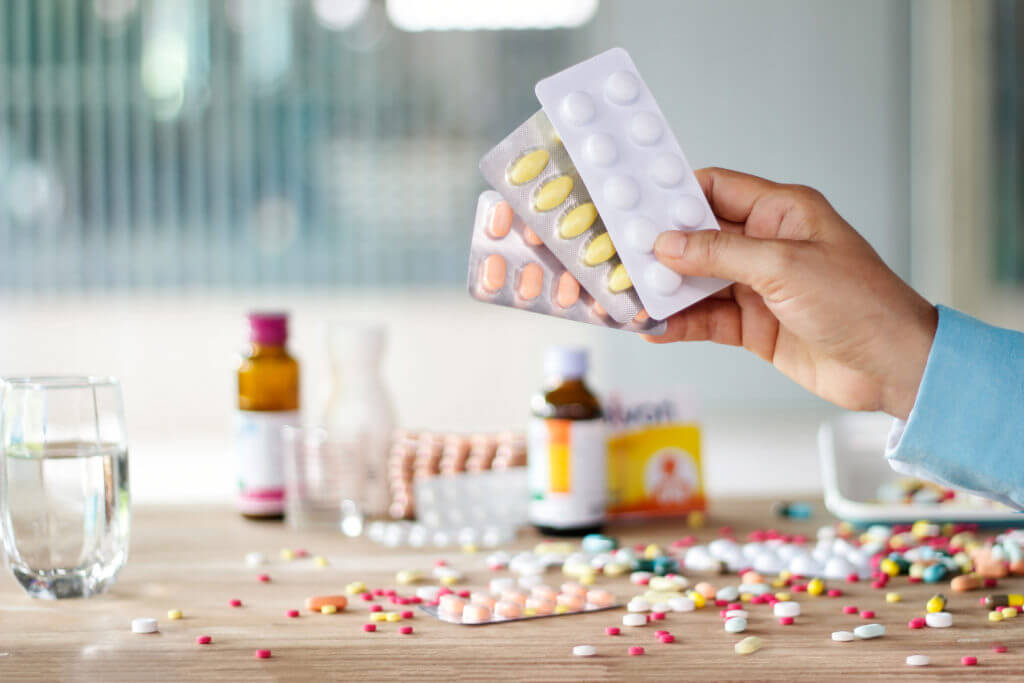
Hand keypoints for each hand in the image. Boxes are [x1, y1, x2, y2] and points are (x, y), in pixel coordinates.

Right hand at [645, 167, 937, 419]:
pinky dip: (679, 324)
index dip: (675, 195)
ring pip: (696, 283)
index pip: (716, 189)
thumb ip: (720, 254)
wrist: (891, 367)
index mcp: (781, 212)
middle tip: (615, 256)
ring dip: (663, 291)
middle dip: (658, 249)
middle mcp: (766, 245)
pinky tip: (653, 327)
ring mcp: (758, 287)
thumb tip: (667, 245)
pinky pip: (706, 320)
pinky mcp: (754, 326)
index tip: (633, 203)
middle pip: (697, 239)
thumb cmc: (859, 303)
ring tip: (626, 297)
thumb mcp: (784, 267)